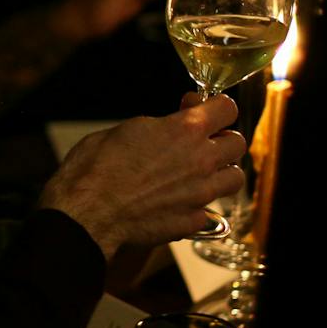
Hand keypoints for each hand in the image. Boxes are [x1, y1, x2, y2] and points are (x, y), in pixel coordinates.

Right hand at [38, 94, 245, 259]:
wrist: (88, 211)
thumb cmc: (97, 167)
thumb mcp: (127, 129)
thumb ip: (159, 127)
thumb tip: (166, 129)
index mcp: (186, 129)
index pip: (227, 108)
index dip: (215, 106)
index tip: (199, 109)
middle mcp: (202, 160)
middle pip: (238, 142)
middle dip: (222, 138)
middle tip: (203, 141)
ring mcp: (201, 194)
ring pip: (235, 178)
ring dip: (222, 172)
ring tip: (201, 174)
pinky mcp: (192, 221)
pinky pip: (209, 210)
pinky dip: (199, 206)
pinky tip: (180, 203)